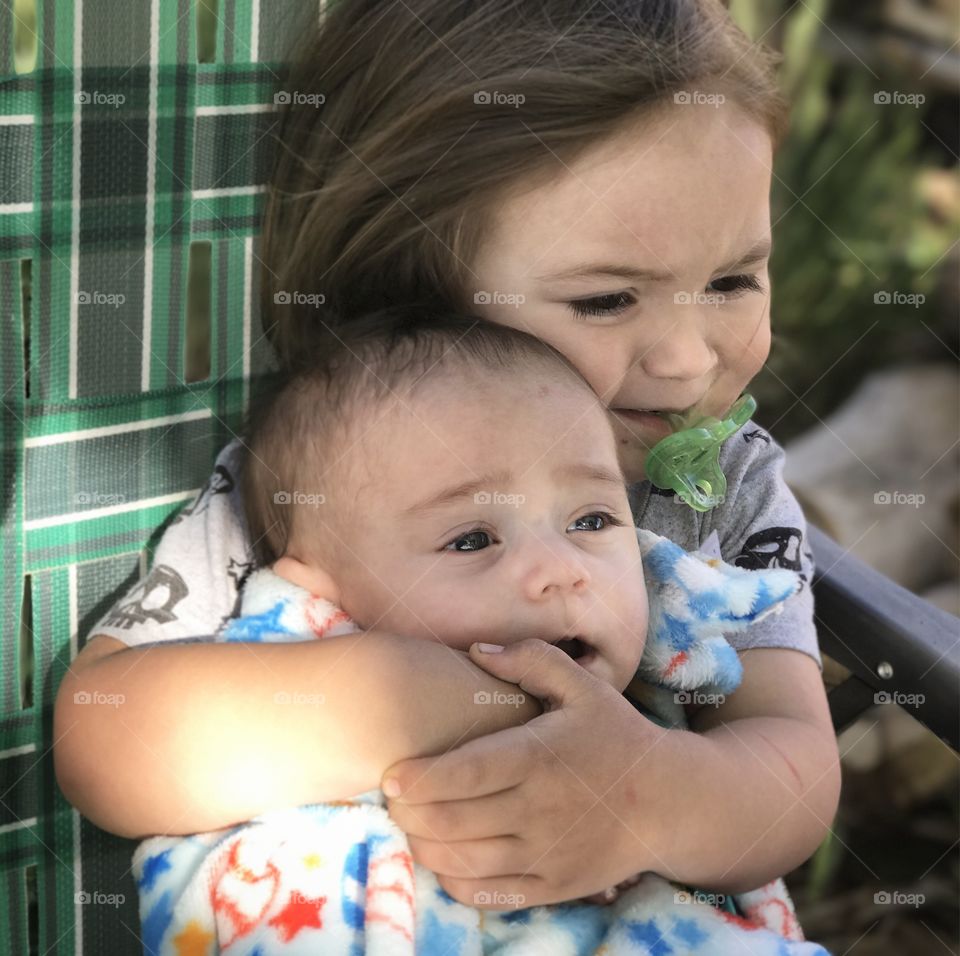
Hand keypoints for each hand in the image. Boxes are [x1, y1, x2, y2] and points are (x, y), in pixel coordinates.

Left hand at [381, 639, 669, 908]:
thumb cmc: (616, 735)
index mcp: (539, 756)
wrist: (669, 801)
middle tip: (394, 799)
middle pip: (452, 821)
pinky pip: (489, 893)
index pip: (465, 774)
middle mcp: (539, 809)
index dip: (420, 778)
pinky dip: (454, 880)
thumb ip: (529, 660)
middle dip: (409, 813)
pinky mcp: (553, 885)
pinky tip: (443, 858)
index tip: (390, 776)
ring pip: (463, 861)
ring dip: (424, 845)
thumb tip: (475, 649)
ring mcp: (546, 853)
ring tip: (411, 825)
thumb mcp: (583, 685)